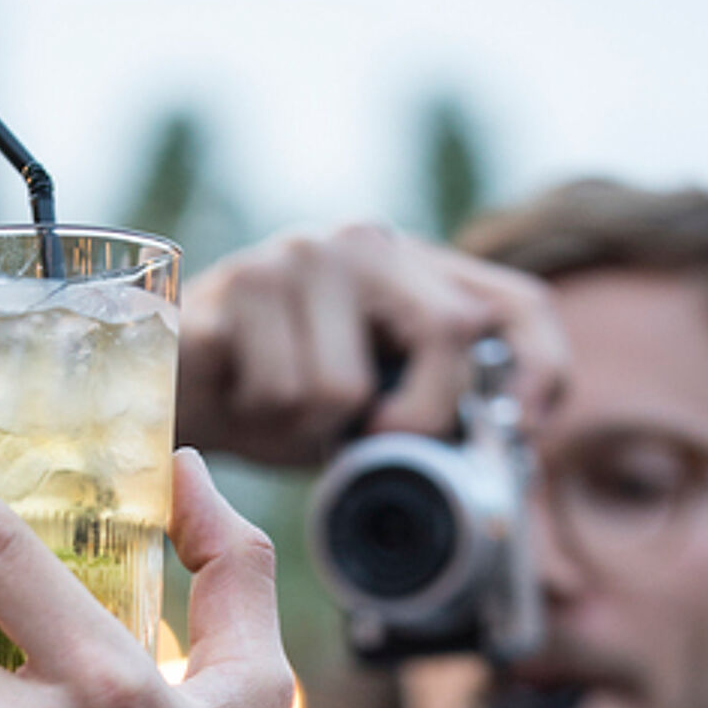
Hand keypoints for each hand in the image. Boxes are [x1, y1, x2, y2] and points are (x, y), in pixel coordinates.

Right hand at [177, 222, 567, 465]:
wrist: (166, 383)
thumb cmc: (278, 398)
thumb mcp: (373, 409)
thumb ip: (439, 418)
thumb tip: (516, 464)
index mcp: (415, 269)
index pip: (517, 305)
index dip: (541, 367)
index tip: (530, 428)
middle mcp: (363, 243)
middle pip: (448, 333)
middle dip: (418, 420)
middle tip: (369, 443)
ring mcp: (297, 257)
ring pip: (347, 386)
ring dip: (310, 428)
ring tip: (279, 407)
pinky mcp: (236, 289)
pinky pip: (282, 391)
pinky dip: (263, 420)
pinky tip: (241, 395)